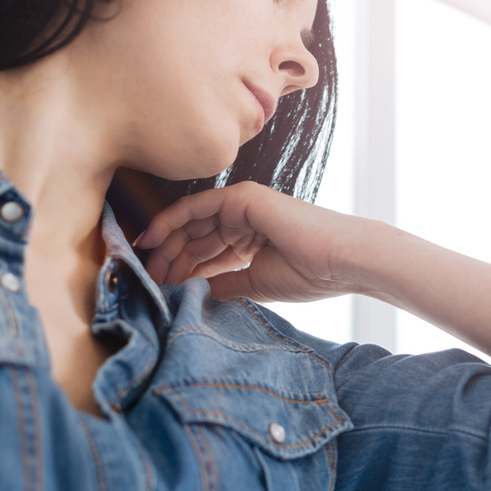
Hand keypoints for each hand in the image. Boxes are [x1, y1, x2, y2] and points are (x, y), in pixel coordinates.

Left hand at [137, 181, 357, 301]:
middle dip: (170, 258)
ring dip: (166, 244)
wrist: (342, 261)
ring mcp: (243, 205)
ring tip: (148, 268)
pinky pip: (196, 206)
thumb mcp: (256, 285)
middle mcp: (246, 218)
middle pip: (196, 237)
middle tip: (149, 281)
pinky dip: (171, 221)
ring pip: (192, 222)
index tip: (162, 289)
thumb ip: (223, 285)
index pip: (208, 252)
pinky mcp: (241, 197)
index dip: (183, 270)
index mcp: (253, 239)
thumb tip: (191, 293)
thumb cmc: (311, 274)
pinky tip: (153, 240)